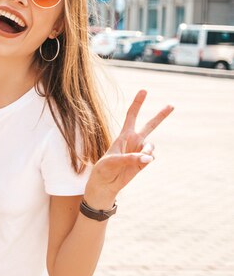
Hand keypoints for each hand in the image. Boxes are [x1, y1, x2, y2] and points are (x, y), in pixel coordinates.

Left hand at [84, 90, 173, 208]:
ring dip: (148, 150)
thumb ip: (130, 158)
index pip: (131, 116)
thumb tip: (148, 159)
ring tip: (141, 157)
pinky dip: (148, 159)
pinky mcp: (144, 163)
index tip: (144, 90)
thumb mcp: (112, 161)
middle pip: (150, 125)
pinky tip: (141, 163)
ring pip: (151, 145)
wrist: (106, 184)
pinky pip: (151, 157)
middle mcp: (133, 141)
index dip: (137, 103)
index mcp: (123, 135)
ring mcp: (140, 151)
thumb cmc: (104, 169)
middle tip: (172, 105)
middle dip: (161, 115)